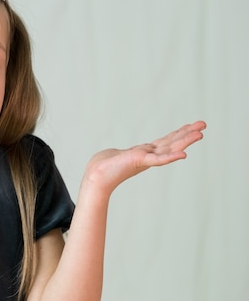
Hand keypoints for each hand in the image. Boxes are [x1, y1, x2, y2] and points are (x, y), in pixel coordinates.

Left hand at [82, 121, 205, 194]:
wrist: (96, 176)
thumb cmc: (105, 166)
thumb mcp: (120, 155)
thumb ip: (126, 155)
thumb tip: (122, 154)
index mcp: (145, 153)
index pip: (166, 141)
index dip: (179, 134)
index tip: (192, 126)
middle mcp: (148, 155)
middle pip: (172, 143)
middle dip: (188, 134)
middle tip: (203, 125)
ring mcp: (145, 159)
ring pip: (169, 149)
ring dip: (185, 142)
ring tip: (200, 134)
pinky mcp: (139, 161)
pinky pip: (158, 160)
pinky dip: (170, 157)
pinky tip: (183, 155)